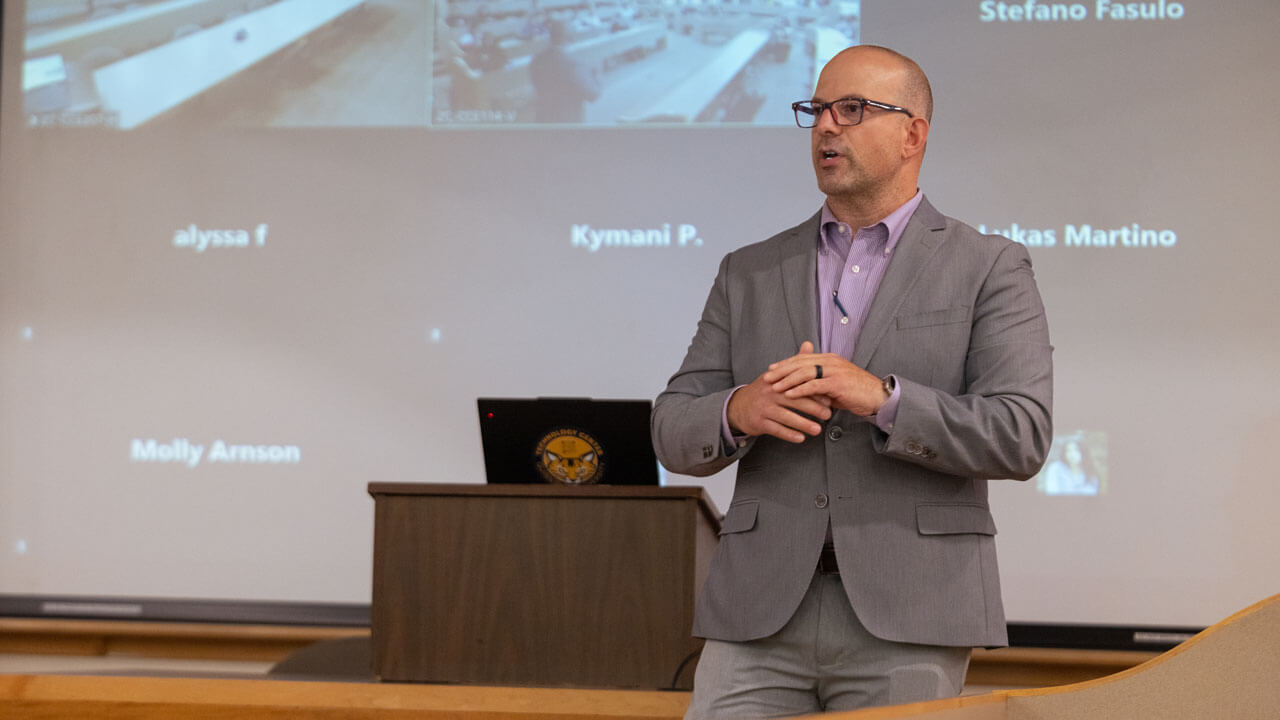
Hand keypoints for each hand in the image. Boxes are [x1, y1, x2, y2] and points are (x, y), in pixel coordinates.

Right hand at [727, 342, 832, 442]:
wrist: (739, 407)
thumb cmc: (764, 391)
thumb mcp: (777, 375)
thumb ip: (795, 362)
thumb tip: (809, 344)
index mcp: (777, 381)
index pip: (798, 384)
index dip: (815, 391)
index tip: (830, 397)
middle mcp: (769, 393)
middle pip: (794, 400)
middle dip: (813, 408)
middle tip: (828, 415)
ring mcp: (763, 408)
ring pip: (786, 417)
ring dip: (803, 424)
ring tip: (818, 430)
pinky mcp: (759, 422)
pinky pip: (776, 429)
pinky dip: (789, 435)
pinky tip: (801, 439)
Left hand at [763, 345, 888, 416]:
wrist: (877, 397)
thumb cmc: (856, 393)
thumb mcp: (834, 385)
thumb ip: (819, 382)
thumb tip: (802, 387)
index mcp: (829, 359)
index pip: (802, 358)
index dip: (785, 363)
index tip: (771, 369)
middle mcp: (830, 361)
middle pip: (800, 363)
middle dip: (781, 370)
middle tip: (766, 377)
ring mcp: (834, 371)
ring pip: (804, 372)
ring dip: (787, 380)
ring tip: (773, 386)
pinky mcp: (837, 383)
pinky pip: (814, 385)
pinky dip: (799, 390)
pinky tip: (788, 395)